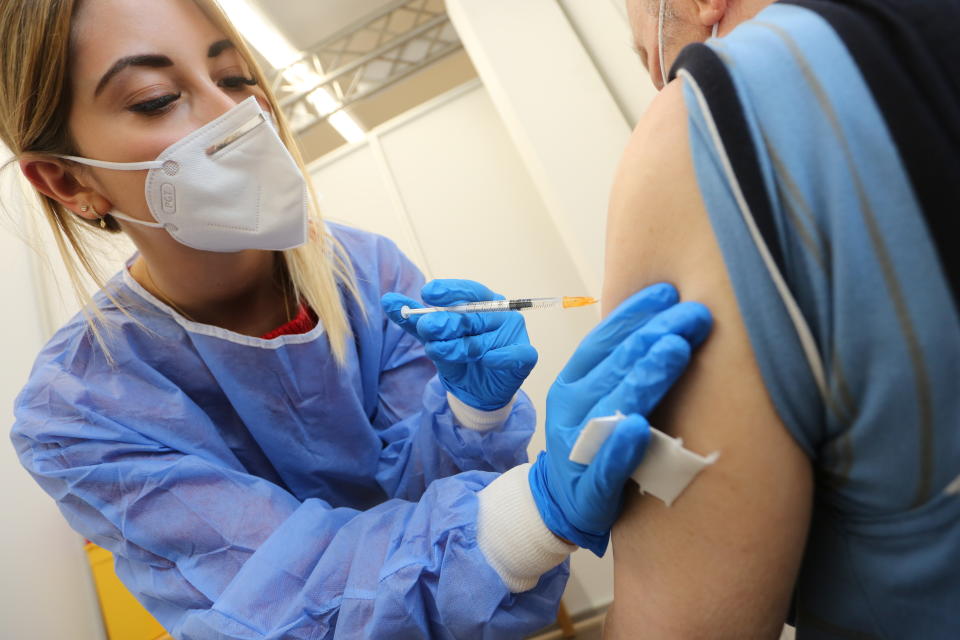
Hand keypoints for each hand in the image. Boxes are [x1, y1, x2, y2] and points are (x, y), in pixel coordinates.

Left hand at [381, 279, 537, 410]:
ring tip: (435, 351)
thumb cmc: (460, 357)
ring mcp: (515, 334)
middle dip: (446, 322)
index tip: (427, 293)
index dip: (449, 291)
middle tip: (426, 327)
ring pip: (483, 340)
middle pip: (472, 316)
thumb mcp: (434, 338)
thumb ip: (414, 320)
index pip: (468, 290)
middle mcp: (501, 314)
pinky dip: (501, 357)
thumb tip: (388, 300)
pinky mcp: (525, 356)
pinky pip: (514, 354)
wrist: (477, 391)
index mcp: (483, 302)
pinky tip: (488, 359)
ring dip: (458, 347)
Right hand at [528, 283, 711, 554]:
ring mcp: (577, 447)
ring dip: (644, 377)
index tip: (669, 292)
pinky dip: (621, 447)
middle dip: (656, 334)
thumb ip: (623, 365)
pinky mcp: (589, 490)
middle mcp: (570, 408)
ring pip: (612, 407)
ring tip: (674, 350)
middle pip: (614, 365)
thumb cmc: (595, 442)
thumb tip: (667, 320)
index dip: (634, 314)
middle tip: (695, 314)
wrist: (564, 505)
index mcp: (572, 382)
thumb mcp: (599, 396)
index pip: (602, 340)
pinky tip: (640, 429)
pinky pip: (605, 466)